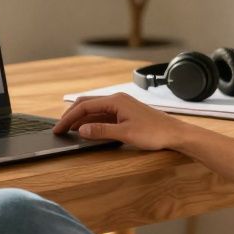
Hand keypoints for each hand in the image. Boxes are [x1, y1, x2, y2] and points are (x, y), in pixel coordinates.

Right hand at [52, 92, 187, 149]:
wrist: (175, 134)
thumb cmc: (155, 132)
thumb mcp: (125, 134)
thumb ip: (102, 131)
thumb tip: (82, 130)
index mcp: (116, 101)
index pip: (84, 106)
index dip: (69, 118)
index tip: (59, 129)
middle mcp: (117, 100)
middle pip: (87, 105)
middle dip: (72, 116)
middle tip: (60, 129)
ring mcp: (122, 106)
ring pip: (95, 110)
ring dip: (82, 120)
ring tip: (70, 131)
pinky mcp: (126, 114)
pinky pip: (104, 115)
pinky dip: (93, 122)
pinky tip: (88, 131)